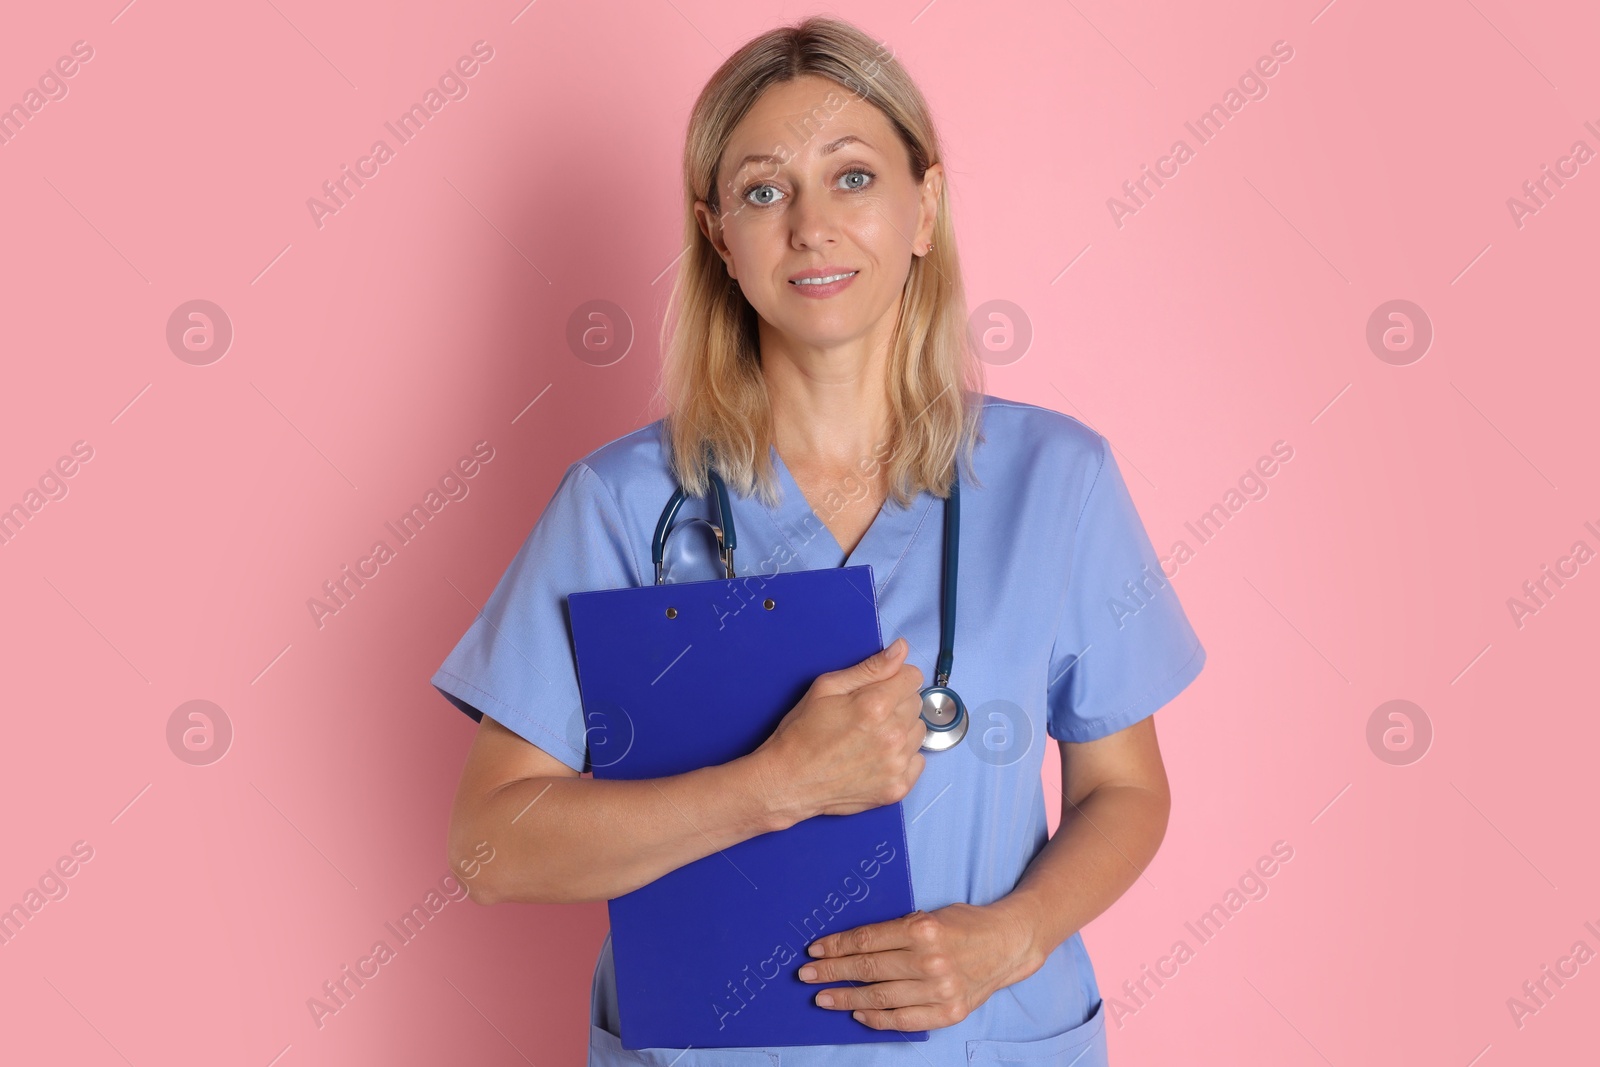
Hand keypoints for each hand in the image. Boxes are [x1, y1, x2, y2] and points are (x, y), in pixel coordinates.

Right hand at [750, 636, 926, 820]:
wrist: (789, 782)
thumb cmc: (802, 734)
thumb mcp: (826, 688)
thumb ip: (870, 668)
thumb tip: (900, 649)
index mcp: (876, 705)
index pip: (913, 677)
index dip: (895, 678)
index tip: (879, 688)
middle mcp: (892, 735)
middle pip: (916, 703)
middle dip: (896, 703)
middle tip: (867, 715)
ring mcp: (896, 764)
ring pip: (919, 732)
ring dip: (901, 730)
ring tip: (871, 737)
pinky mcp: (897, 788)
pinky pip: (918, 761)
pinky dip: (903, 758)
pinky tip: (877, 757)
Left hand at [795, 902, 1043, 1030]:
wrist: (1007, 944)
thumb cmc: (963, 924)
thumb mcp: (929, 915)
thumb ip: (896, 931)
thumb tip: (851, 945)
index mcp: (922, 929)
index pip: (866, 940)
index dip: (836, 946)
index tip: (814, 951)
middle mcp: (929, 960)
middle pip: (867, 969)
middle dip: (831, 972)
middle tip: (806, 976)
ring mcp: (939, 989)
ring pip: (880, 997)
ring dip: (846, 998)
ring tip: (823, 997)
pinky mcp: (948, 1012)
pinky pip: (902, 1020)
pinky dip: (877, 1019)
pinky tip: (858, 1014)